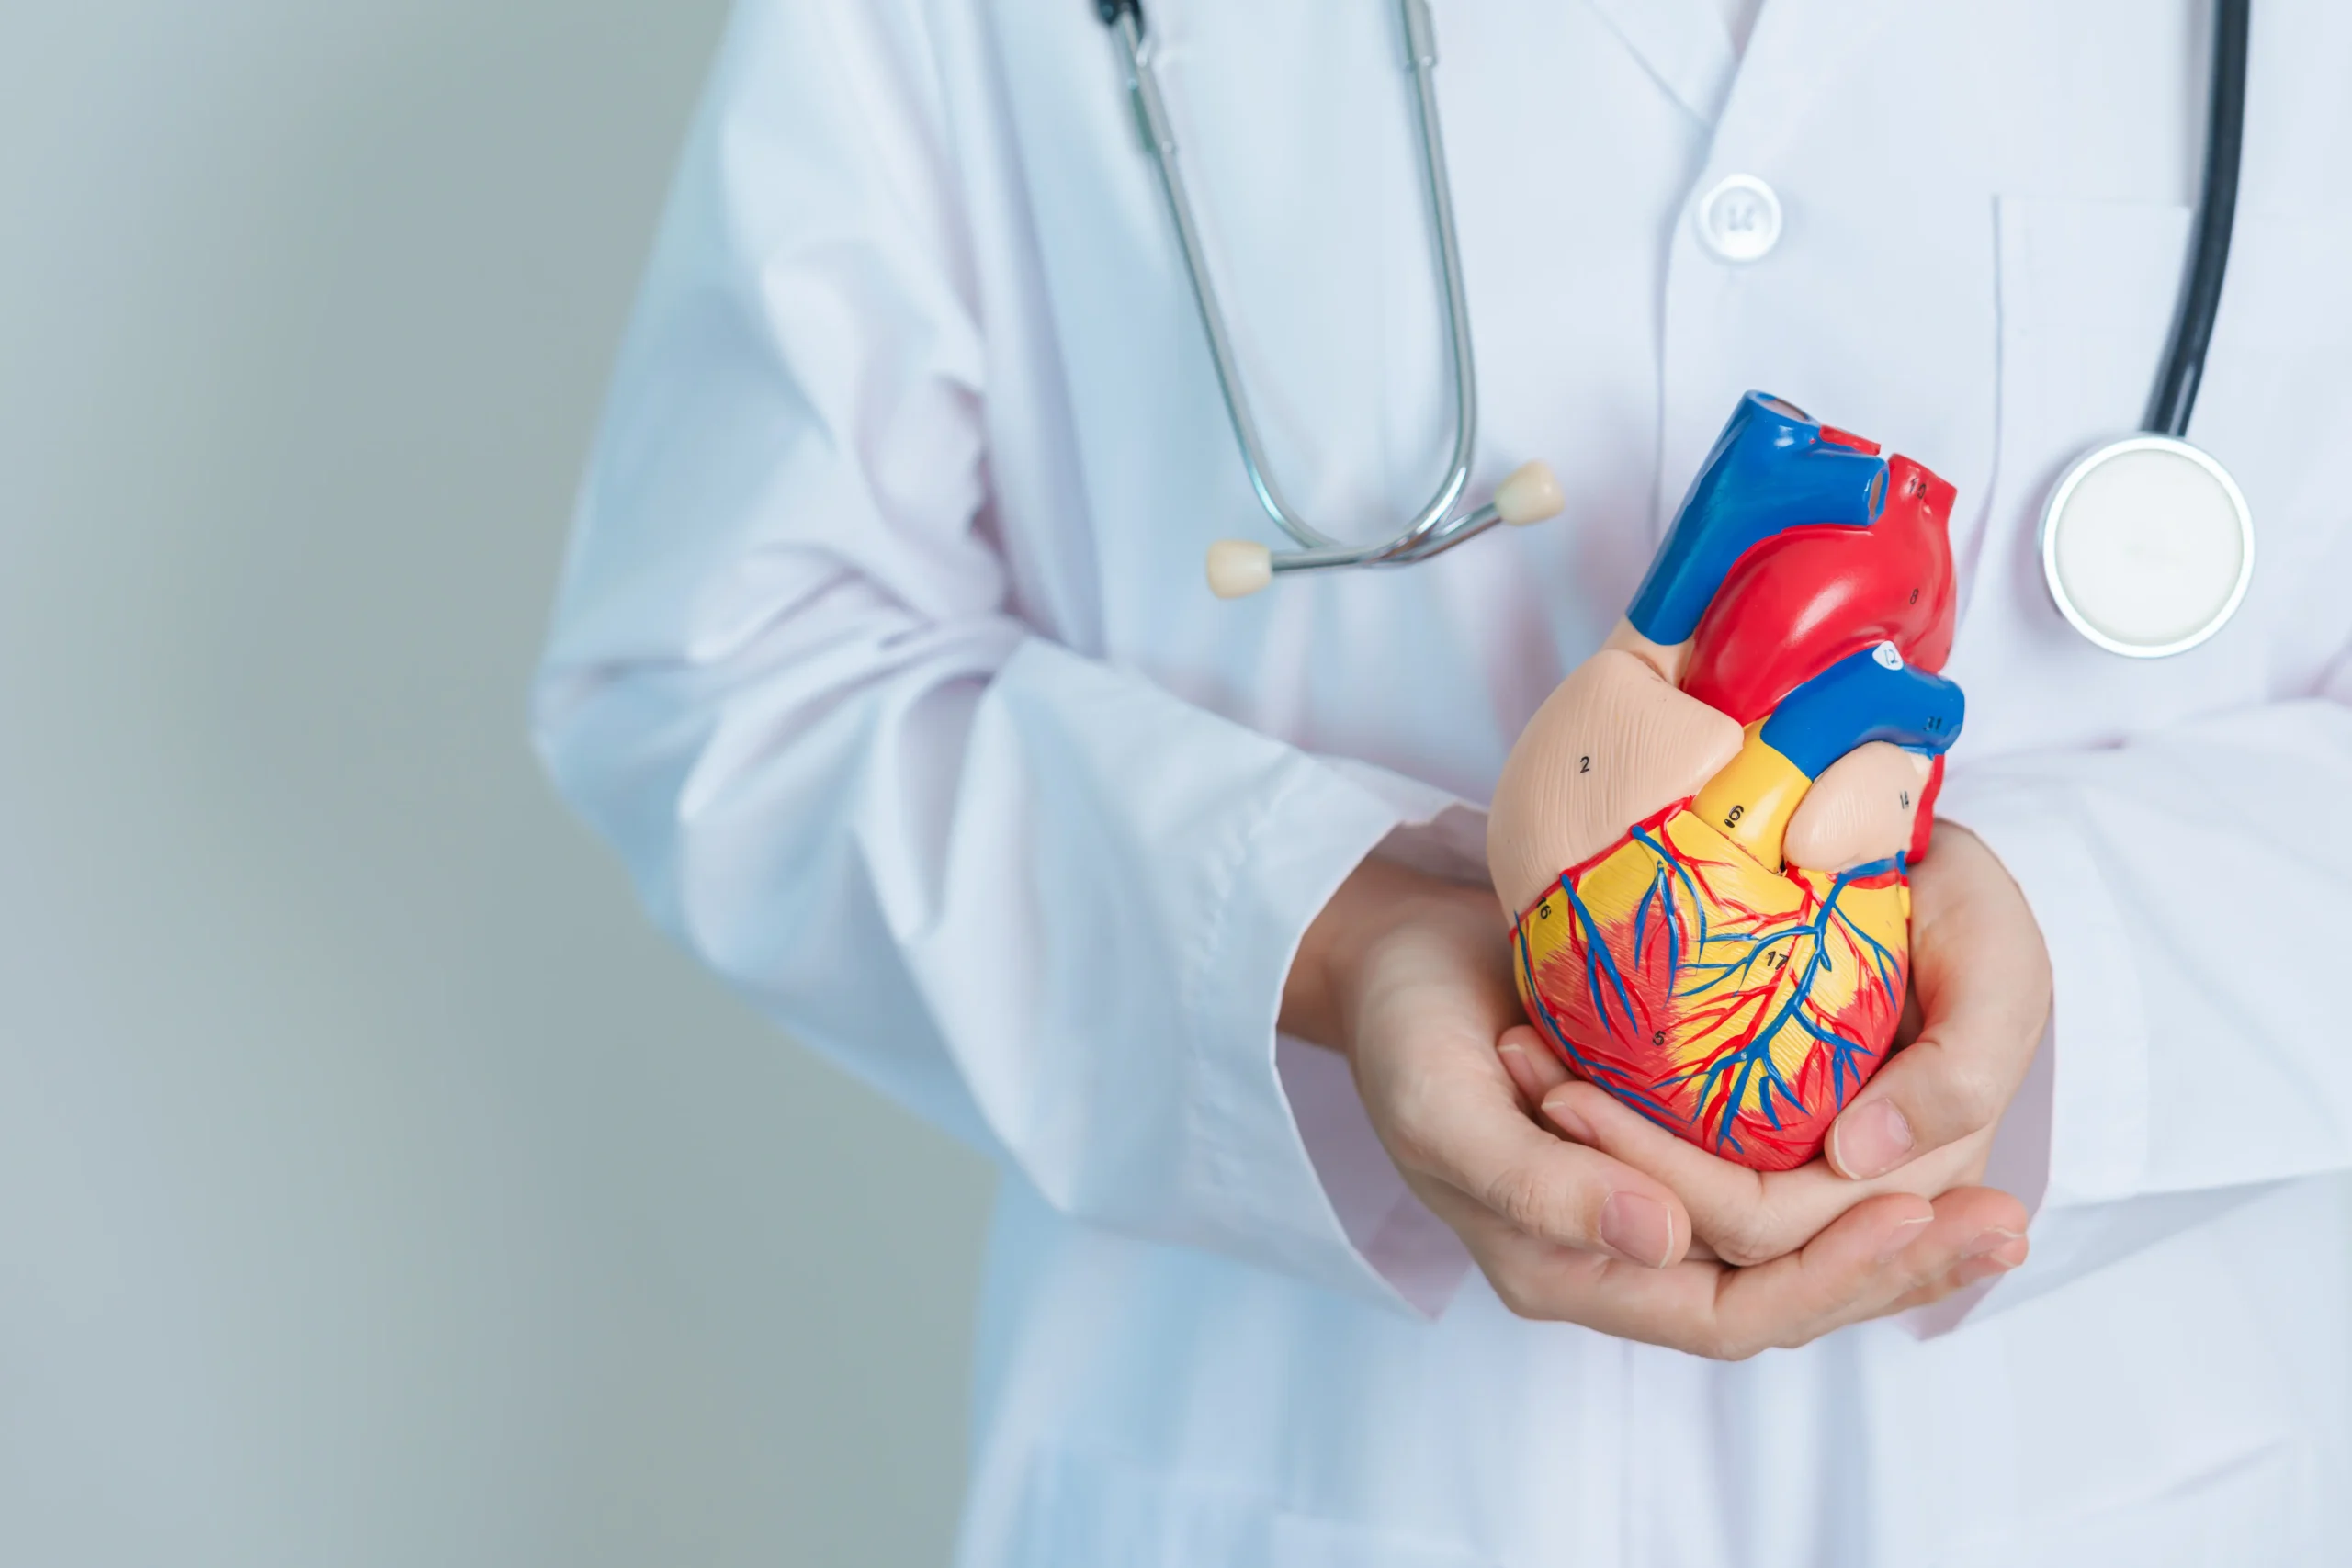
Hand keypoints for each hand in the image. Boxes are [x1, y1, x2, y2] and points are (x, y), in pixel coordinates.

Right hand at [1287, 856, 2030, 1355]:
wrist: (1389, 958)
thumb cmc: (1404, 1031)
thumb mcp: (1445, 1108)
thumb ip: (1541, 1187)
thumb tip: (1663, 1239)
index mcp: (1568, 1269)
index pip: (1727, 1312)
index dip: (1823, 1278)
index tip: (1908, 1216)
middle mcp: (1625, 1253)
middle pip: (1785, 1295)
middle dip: (1897, 1269)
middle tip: (2006, 1222)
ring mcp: (1655, 1198)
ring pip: (1798, 1248)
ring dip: (1898, 1230)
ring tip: (2000, 1204)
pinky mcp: (1678, 1138)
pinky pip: (1785, 1182)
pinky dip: (1860, 1178)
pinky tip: (1933, 1150)